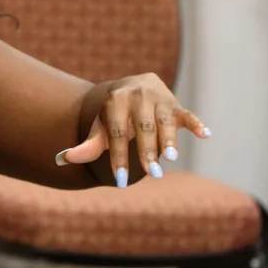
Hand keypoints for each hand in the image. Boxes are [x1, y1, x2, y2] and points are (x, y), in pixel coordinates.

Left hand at [58, 74, 209, 185]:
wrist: (131, 87)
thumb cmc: (114, 115)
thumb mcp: (101, 127)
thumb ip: (88, 144)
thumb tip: (62, 159)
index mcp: (115, 101)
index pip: (116, 133)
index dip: (118, 157)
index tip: (121, 180)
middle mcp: (137, 96)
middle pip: (143, 128)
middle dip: (147, 152)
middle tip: (152, 174)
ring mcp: (159, 98)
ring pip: (165, 121)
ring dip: (170, 140)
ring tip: (172, 158)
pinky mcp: (176, 104)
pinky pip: (187, 114)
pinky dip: (196, 124)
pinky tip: (205, 134)